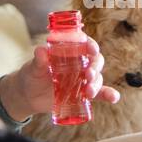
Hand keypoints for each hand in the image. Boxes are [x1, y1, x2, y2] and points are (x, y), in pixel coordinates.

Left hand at [0, 36, 120, 122]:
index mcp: (69, 51)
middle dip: (95, 68)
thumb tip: (41, 50)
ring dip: (97, 84)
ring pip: (97, 78)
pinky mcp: (83, 93)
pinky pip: (100, 93)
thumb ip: (39, 60)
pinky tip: (114, 98)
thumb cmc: (31, 75)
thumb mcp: (33, 67)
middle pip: (94, 61)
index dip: (90, 45)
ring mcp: (82, 79)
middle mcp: (79, 63)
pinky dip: (108, 95)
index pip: (84, 44)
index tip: (92, 49)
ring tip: (89, 92)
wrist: (28, 95)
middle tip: (88, 75)